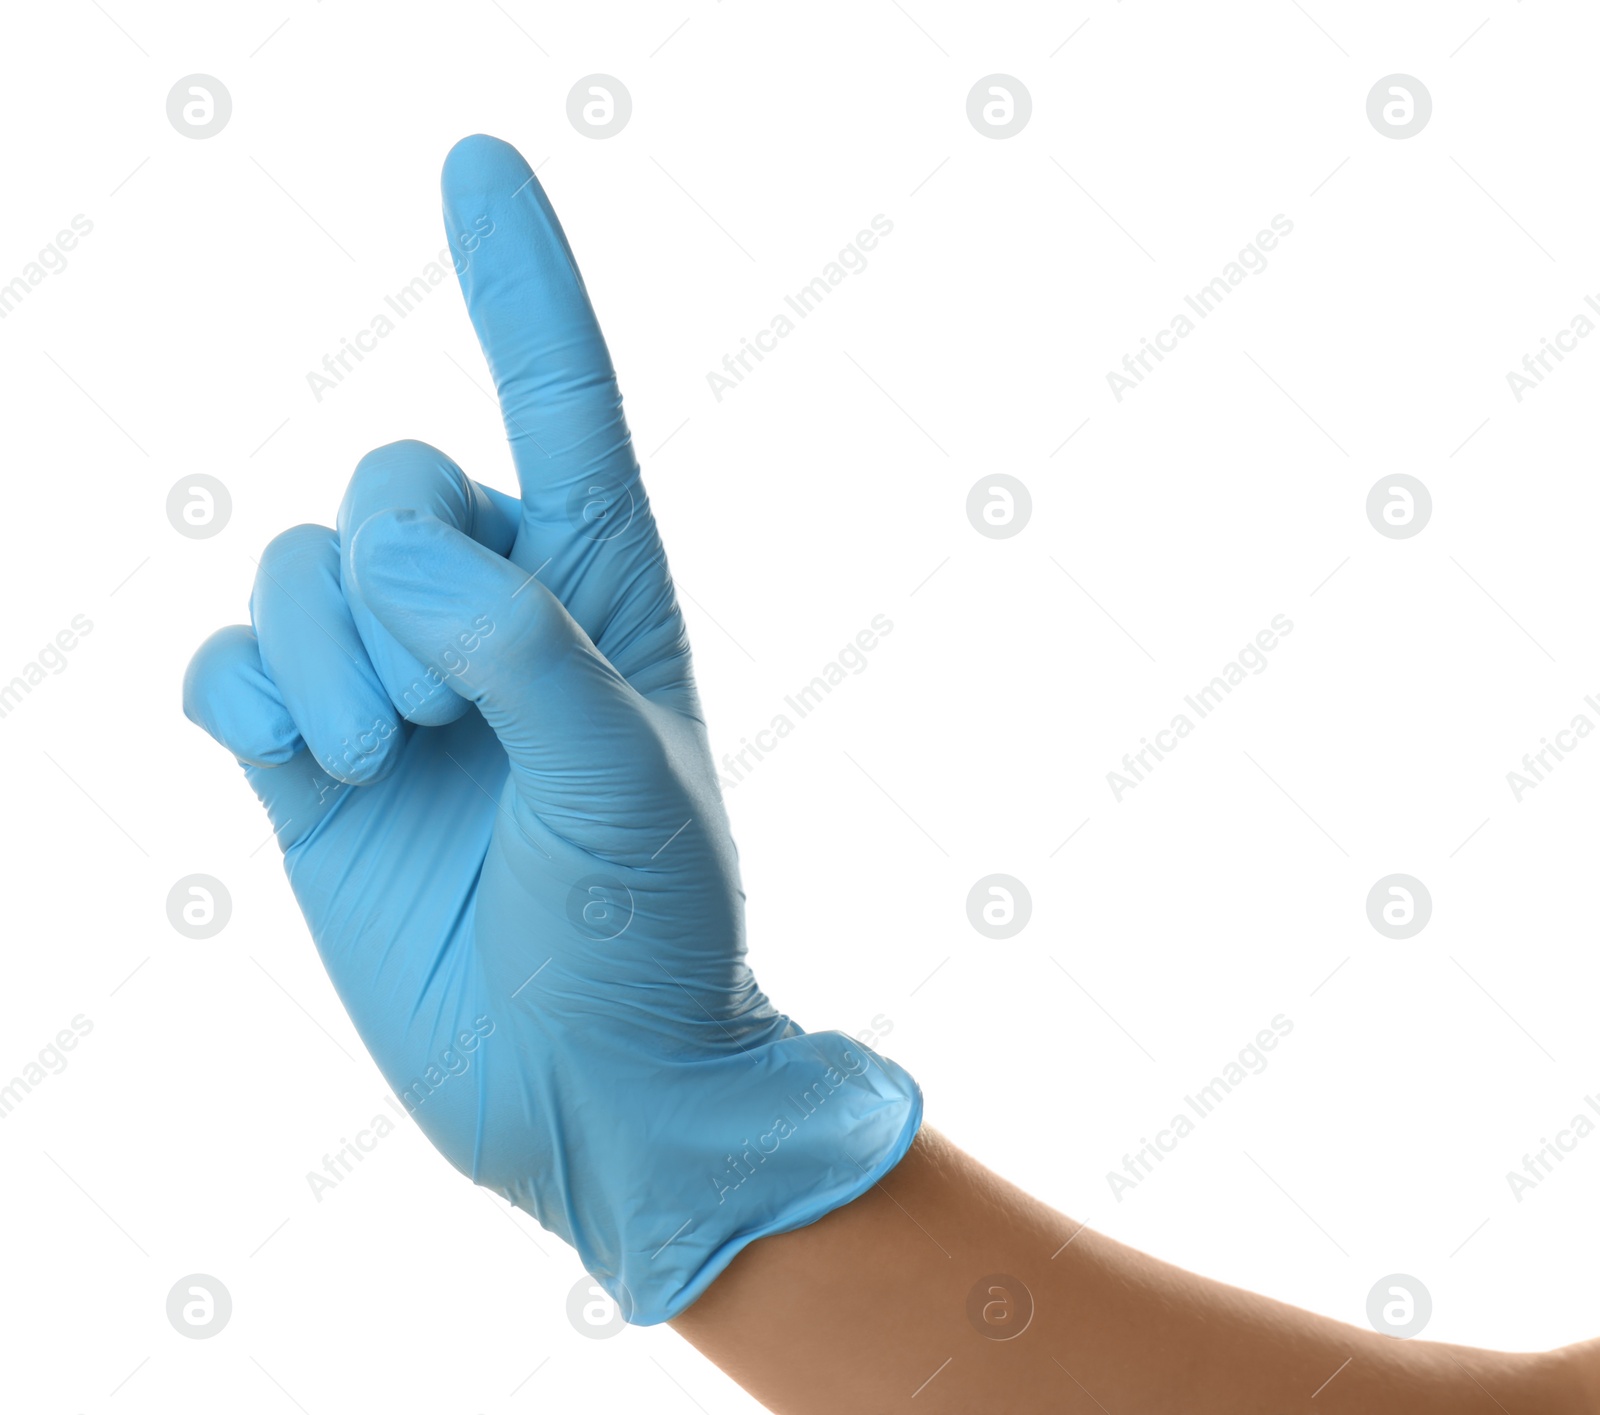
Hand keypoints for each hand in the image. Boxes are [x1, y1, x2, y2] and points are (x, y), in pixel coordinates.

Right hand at [182, 134, 919, 1323]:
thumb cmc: (651, 937)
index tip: (481, 163)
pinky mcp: (312, 771)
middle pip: (394, 480)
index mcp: (601, 599)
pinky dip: (240, 690)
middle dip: (391, 571)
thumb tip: (400, 560)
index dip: (518, 285)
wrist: (592, 1090)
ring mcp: (397, 695)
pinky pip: (226, 666)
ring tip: (377, 759)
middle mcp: (495, 625)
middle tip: (434, 710)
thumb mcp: (623, 784)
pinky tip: (299, 757)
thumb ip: (524, 652)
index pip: (561, 406)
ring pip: (297, 569)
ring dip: (318, 650)